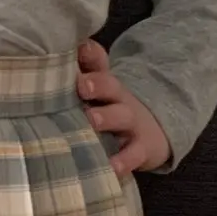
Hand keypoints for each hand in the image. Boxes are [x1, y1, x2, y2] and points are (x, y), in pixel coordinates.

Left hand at [76, 41, 170, 177]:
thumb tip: (64, 50)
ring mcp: (130, 124)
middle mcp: (117, 99)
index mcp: (104, 83)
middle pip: (110, 86)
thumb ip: (82, 72)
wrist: (153, 132)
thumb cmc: (110, 109)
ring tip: (92, 120)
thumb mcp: (98, 91)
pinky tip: (111, 167)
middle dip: (96, 84)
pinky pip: (131, 156)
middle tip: (82, 85)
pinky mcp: (139, 150)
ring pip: (120, 117)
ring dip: (106, 118)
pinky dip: (122, 162)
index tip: (80, 48)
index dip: (90, 55)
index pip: (98, 63)